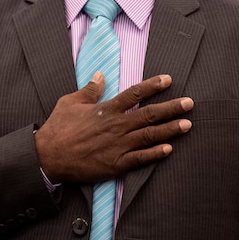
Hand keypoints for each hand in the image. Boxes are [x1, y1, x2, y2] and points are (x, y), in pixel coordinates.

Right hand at [34, 73, 192, 183]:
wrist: (49, 156)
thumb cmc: (58, 127)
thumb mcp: (70, 101)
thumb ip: (89, 89)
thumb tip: (101, 75)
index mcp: (106, 109)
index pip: (135, 94)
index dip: (153, 85)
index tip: (168, 80)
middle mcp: (116, 125)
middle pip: (149, 114)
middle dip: (171, 108)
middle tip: (189, 103)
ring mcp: (118, 146)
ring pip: (149, 135)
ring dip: (170, 129)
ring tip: (187, 124)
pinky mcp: (116, 164)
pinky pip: (140, 159)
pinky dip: (155, 154)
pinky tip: (169, 149)